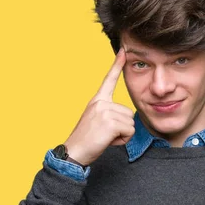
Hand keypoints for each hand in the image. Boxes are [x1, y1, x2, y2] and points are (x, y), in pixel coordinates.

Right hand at [64, 48, 134, 165]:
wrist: (74, 152)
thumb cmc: (86, 141)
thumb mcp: (96, 121)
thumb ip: (109, 114)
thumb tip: (126, 117)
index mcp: (97, 100)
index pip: (108, 80)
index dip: (117, 65)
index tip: (124, 51)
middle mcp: (100, 102)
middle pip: (128, 112)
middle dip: (122, 127)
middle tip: (104, 134)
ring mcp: (105, 111)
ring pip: (130, 122)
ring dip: (122, 134)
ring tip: (105, 138)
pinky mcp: (110, 122)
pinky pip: (129, 131)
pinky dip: (122, 140)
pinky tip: (108, 141)